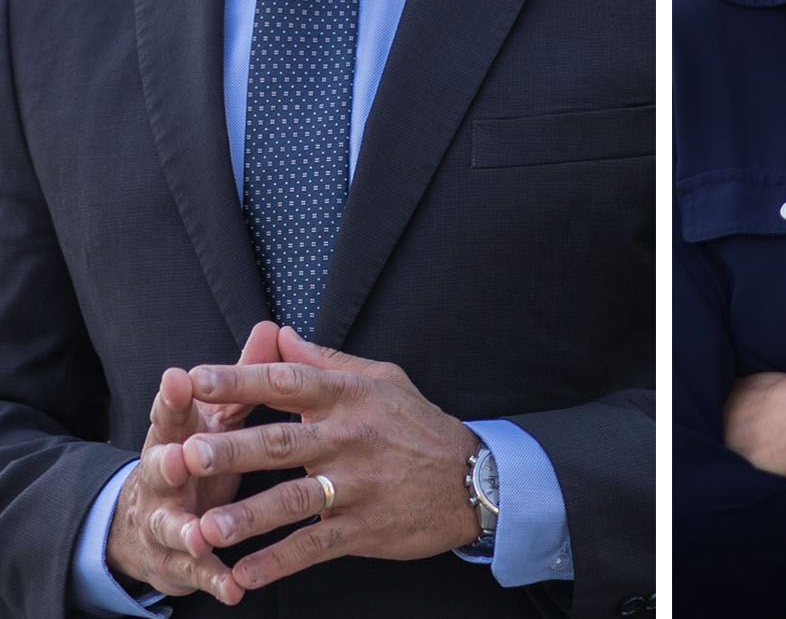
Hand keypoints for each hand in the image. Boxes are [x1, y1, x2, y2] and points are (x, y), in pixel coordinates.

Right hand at [106, 320, 283, 605]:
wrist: (148, 525)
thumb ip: (242, 379)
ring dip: (187, 530)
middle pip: (160, 469)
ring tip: (203, 534)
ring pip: (173, 527)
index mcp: (173, 439)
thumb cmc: (197, 457)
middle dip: (169, 463)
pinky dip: (213, 579)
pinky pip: (196, 574)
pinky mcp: (177, 563)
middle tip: (181, 458)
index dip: (174, 398)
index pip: (171, 414)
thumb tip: (270, 327)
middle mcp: (162, 481)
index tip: (180, 378)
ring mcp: (165, 524)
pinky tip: (233, 587)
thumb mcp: (214, 418)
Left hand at [180, 327, 480, 593]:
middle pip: (282, 442)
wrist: (475, 477)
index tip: (195, 379)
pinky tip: (243, 574)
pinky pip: (316, 545)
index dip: (241, 381)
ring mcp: (358, 485)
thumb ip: (325, 361)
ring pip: (295, 499)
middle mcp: (350, 438)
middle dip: (232, 450)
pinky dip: (279, 562)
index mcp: (350, 397)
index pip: (288, 382)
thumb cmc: (418, 425)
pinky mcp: (366, 527)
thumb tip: (279, 334)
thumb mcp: (382, 380)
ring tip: (205, 529)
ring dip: (248, 516)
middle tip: (188, 455)